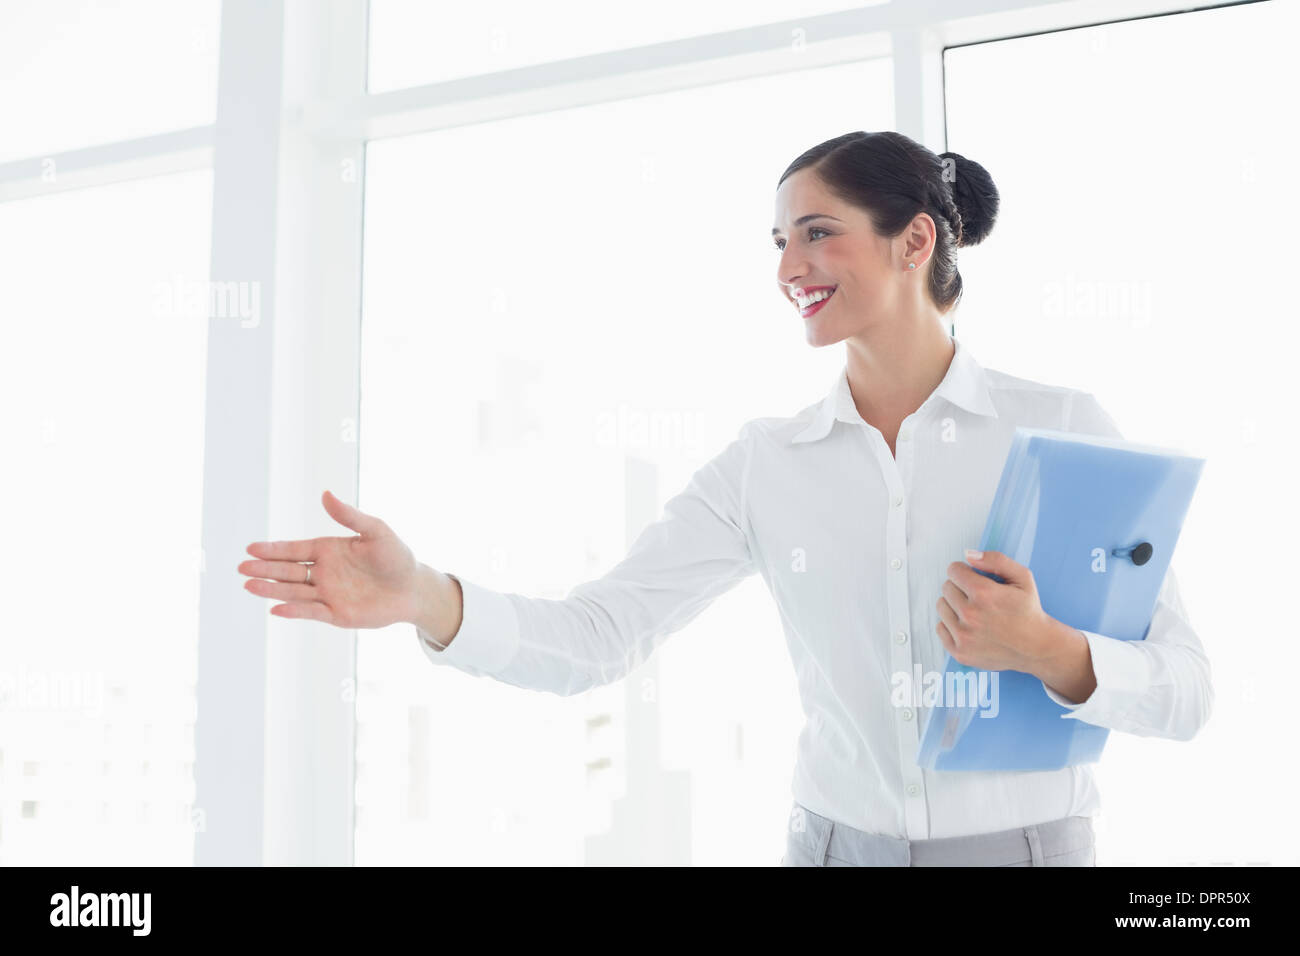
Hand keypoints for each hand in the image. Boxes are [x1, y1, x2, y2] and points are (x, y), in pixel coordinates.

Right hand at [237, 490, 421, 628]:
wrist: (413, 588)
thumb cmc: (396, 556)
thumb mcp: (375, 530)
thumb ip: (349, 515)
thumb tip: (325, 494)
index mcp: (328, 550)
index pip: (294, 550)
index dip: (273, 549)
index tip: (251, 547)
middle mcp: (323, 572)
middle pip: (287, 571)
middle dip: (264, 568)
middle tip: (241, 566)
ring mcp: (327, 594)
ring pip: (293, 591)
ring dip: (271, 589)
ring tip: (249, 585)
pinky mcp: (337, 614)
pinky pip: (311, 611)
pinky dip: (294, 610)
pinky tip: (276, 608)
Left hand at [935, 549, 1055, 672]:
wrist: (1036, 647)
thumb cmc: (1028, 611)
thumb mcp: (1022, 577)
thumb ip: (995, 560)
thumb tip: (968, 554)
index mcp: (983, 593)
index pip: (953, 570)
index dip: (965, 572)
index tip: (974, 579)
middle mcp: (970, 615)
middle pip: (946, 588)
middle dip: (960, 588)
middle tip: (978, 598)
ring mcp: (964, 635)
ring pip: (941, 606)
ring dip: (954, 606)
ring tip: (974, 612)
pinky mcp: (959, 651)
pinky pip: (940, 627)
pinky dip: (951, 625)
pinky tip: (970, 626)